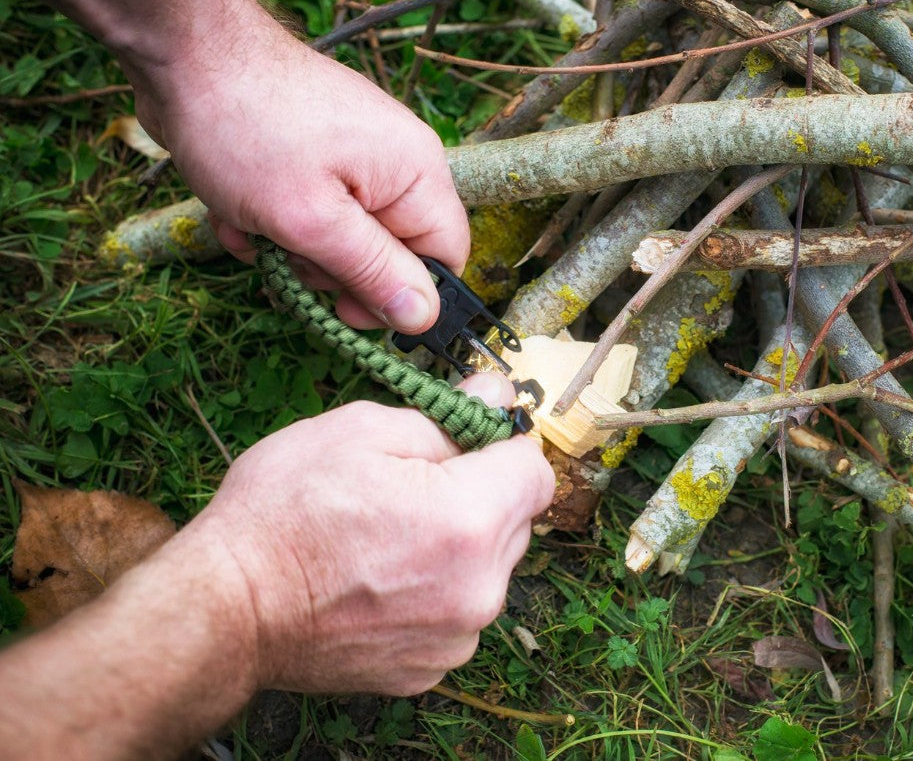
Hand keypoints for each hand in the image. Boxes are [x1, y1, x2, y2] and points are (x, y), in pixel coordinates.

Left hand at [129, 14, 466, 333]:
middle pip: (390, 252)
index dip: (404, 297)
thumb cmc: (248, 128)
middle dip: (333, 271)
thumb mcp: (311, 220)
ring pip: (341, 237)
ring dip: (293, 249)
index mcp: (416, 172)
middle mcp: (396, 162)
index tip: (348, 313)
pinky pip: (308, 211)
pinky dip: (271, 223)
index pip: (445, 257)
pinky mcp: (314, 152)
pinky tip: (234, 210)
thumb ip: (372, 272)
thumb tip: (424, 318)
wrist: (182, 52)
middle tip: (289, 261)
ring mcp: (353, 154)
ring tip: (251, 228)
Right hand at [185, 373, 553, 694]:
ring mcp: (456, 636)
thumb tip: (494, 396)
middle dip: (477, 496)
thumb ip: (445, 417)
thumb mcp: (361, 431)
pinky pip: (455, 615)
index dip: (501, 447)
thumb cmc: (282, 514)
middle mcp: (479, 587)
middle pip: (514, 522)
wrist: (226, 608)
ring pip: (486, 571)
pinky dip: (431, 595)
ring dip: (456, 549)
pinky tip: (378, 580)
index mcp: (471, 520)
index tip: (467, 441)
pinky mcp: (429, 668)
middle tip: (410, 488)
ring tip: (385, 539)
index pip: (535, 471)